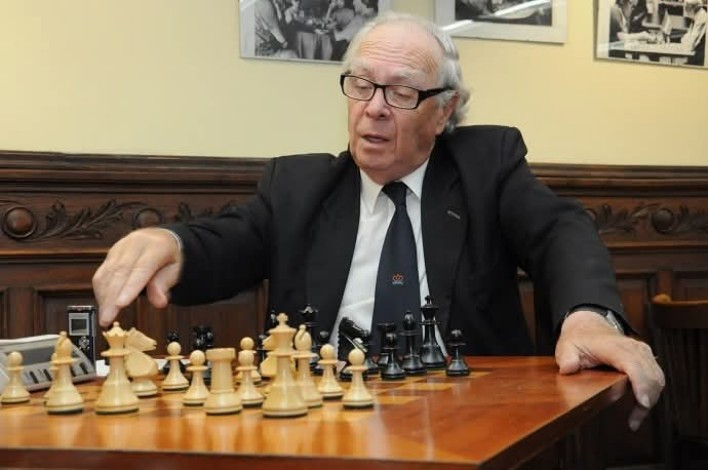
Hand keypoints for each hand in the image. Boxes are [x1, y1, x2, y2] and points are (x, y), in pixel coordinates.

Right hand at [92, 228, 182, 327]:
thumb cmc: (169, 256)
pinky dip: (100, 291)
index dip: (129, 287)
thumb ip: (166, 283)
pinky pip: (101, 273)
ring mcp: (120, 249)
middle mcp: (134, 245)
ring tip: (104, 317)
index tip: (120, 305)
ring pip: (107, 273)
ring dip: (103, 297)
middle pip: (120, 272)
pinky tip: (103, 305)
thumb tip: (159, 302)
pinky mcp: (110, 255)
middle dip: (111, 298)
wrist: (159, 238)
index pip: (141, 268)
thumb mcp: (175, 269)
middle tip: (107, 319)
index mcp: (155, 247)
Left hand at [555, 310, 664, 430]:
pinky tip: (640, 406)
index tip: (643, 402)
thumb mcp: (566, 347)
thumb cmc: (579, 338)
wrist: (588, 326)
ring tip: (635, 417)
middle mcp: (633, 348)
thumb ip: (567, 358)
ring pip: (657, 377)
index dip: (641, 383)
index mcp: (614, 346)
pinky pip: (655, 377)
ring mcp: (642, 352)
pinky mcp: (646, 358)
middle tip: (634, 420)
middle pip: (650, 375)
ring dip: (650, 398)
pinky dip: (652, 392)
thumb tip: (568, 368)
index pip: (633, 364)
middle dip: (647, 399)